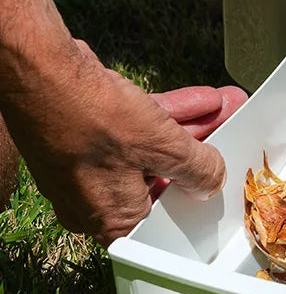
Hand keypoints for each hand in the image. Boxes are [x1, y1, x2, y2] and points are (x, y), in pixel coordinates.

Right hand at [2, 37, 238, 244]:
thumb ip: (196, 170)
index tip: (220, 176)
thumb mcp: (164, 149)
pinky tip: (204, 97)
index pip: (164, 219)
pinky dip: (169, 113)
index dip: (196, 196)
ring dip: (192, 126)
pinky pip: (136, 127)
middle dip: (203, 148)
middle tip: (233, 133)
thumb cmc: (96, 121)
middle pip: (163, 176)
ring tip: (228, 108)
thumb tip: (210, 183)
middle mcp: (95, 197)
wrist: (44, 73)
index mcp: (110, 219)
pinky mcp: (87, 132)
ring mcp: (89, 163)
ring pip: (151, 147)